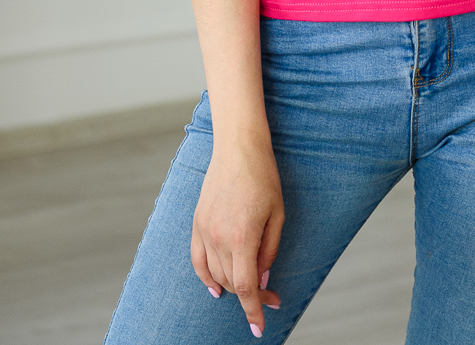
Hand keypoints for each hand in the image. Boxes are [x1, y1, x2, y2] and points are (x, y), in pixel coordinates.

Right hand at [191, 143, 284, 336]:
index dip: (253, 311)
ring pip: (215, 274)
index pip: (245, 287)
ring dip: (232, 287)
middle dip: (251, 296)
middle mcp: (218, 238)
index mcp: (242, 237)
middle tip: (271, 297)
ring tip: (250, 290)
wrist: (238, 147)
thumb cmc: (263, 176)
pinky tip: (214, 287)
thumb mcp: (277, 214)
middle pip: (232, 282)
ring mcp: (204, 230)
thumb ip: (269, 251)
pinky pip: (197, 260)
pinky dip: (205, 277)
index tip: (260, 328)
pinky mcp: (197, 222)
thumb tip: (261, 280)